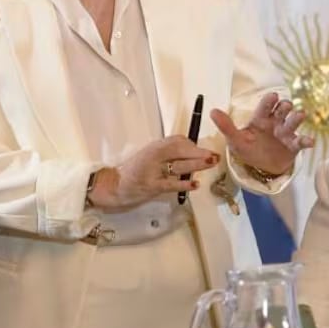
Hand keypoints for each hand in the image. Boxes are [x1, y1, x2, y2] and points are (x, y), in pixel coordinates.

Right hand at [88, 136, 219, 210]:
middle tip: (214, 155)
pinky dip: (184, 184)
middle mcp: (154, 156)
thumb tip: (190, 152)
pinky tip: (195, 184)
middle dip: (198, 152)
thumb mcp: (149, 157)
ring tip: (211, 162)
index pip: (176, 141)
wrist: (114, 186)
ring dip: (196, 164)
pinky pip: (171, 184)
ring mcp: (153, 171)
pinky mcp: (152, 186)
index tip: (201, 150)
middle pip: (180, 150)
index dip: (191, 144)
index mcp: (154, 147)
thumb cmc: (133, 171)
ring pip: (179, 165)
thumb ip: (166, 154)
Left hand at [211, 93, 314, 177]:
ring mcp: (285, 133)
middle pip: (282, 110)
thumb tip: (212, 111)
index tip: (273, 96)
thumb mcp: (235, 139)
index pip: (265, 107)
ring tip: (300, 115)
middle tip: (286, 106)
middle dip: (285, 107)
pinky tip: (309, 141)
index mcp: (260, 119)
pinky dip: (306, 140)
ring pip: (293, 122)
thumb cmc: (248, 149)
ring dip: (297, 118)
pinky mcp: (292, 146)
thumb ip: (226, 126)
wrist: (260, 167)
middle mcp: (275, 123)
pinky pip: (300, 142)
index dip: (270, 101)